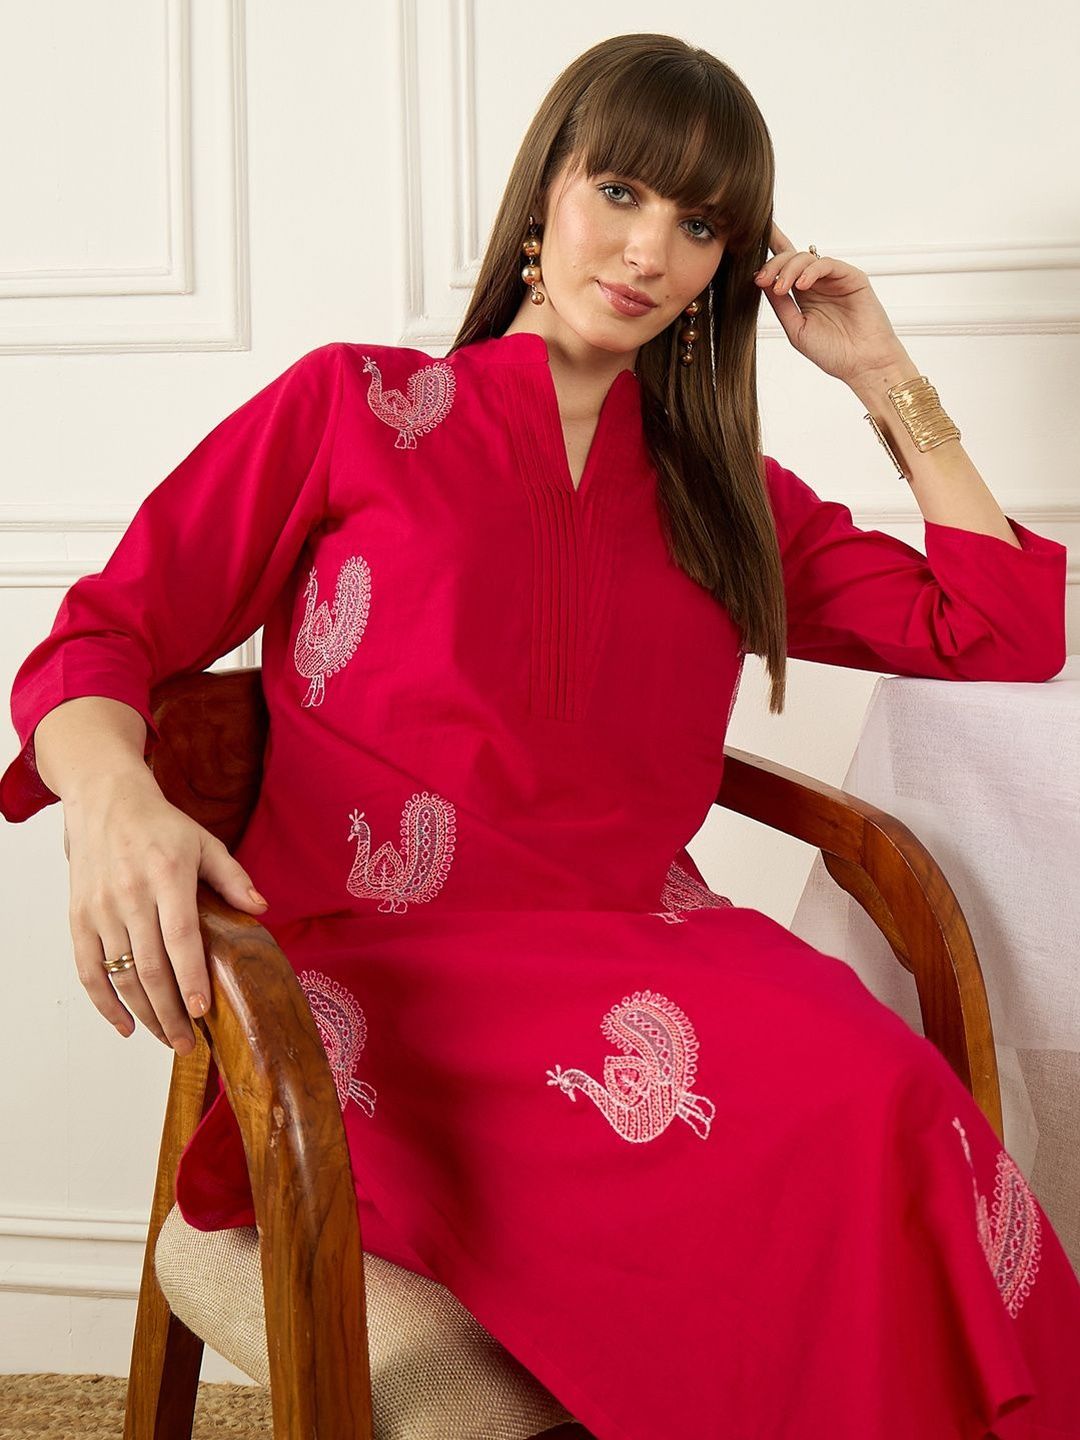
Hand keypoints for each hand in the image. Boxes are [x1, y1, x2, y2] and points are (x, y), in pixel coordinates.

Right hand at [63, 766, 268, 1054]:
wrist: (105, 801)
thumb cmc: (160, 825)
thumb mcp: (205, 842)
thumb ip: (233, 877)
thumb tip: (260, 908)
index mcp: (167, 875)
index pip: (179, 937)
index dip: (190, 977)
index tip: (202, 1010)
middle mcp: (130, 895)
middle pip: (149, 967)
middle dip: (170, 1012)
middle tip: (189, 1043)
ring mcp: (101, 909)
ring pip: (120, 975)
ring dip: (144, 1014)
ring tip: (168, 1039)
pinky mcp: (79, 917)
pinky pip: (88, 970)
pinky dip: (104, 1003)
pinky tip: (126, 1025)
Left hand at [754, 222, 910, 386]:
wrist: (861, 365)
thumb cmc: (832, 353)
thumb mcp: (796, 329)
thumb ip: (780, 305)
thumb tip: (760, 282)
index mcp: (803, 294)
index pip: (784, 268)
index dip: (769, 254)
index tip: (747, 248)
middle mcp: (818, 283)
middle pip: (791, 259)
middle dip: (773, 265)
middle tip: (762, 280)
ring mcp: (834, 278)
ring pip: (806, 257)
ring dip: (789, 270)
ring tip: (781, 288)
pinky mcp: (852, 277)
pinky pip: (828, 263)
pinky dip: (811, 270)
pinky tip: (801, 285)